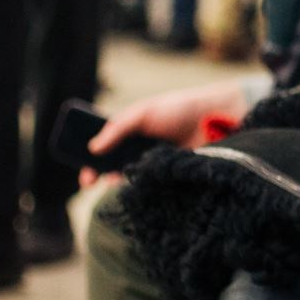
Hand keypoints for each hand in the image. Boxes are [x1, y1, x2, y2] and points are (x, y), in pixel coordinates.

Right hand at [75, 79, 250, 189]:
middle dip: (101, 176)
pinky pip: (153, 186)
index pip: (104, 150)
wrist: (214, 117)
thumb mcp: (142, 113)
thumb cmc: (178, 110)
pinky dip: (143, 189)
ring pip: (132, 179)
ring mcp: (155, 164)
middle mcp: (140, 150)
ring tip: (115, 183)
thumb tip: (93, 149)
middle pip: (113, 167)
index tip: (85, 178)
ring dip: (120, 183)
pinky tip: (138, 189)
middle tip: (92, 183)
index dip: (90, 163)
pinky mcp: (171, 175)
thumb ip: (118, 129)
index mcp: (130, 132)